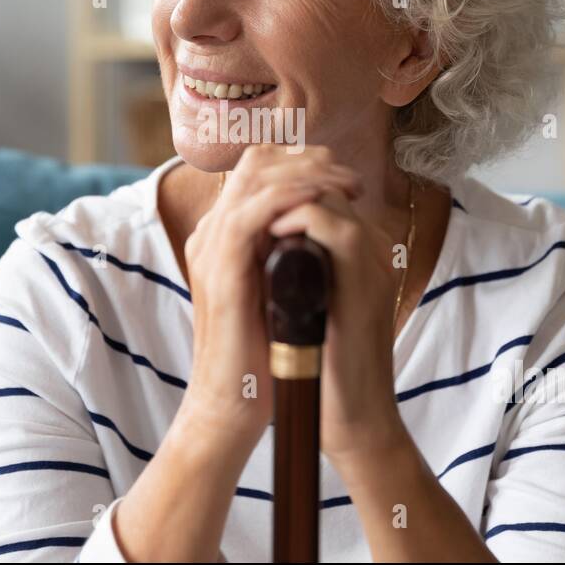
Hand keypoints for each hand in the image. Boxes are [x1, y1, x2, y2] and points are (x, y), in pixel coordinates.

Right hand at [180, 145, 363, 455]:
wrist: (232, 405)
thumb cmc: (262, 356)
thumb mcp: (282, 292)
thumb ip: (293, 257)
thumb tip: (329, 229)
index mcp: (226, 236)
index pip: (259, 170)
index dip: (303, 162)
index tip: (346, 176)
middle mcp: (213, 233)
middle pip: (256, 162)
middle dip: (311, 160)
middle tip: (352, 177)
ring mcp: (211, 248)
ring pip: (257, 178)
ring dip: (310, 174)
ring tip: (349, 186)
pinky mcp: (220, 269)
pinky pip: (253, 213)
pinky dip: (290, 200)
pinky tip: (323, 203)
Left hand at [266, 169, 409, 466]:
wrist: (351, 418)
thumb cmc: (322, 369)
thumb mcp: (299, 305)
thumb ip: (287, 269)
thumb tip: (251, 244)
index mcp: (353, 251)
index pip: (317, 185)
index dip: (277, 179)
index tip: (241, 194)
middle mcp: (369, 248)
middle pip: (324, 177)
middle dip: (277, 175)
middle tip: (242, 194)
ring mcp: (371, 261)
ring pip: (331, 193)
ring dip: (285, 193)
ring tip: (252, 211)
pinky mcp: (367, 283)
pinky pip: (337, 229)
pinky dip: (300, 220)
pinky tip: (268, 233)